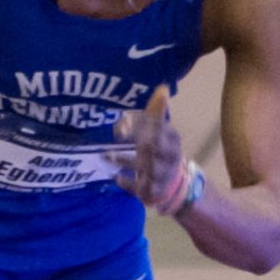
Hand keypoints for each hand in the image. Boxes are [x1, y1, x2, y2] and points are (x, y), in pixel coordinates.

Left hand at [112, 86, 185, 208]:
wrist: (172, 183)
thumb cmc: (161, 150)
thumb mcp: (161, 131)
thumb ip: (156, 111)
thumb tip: (162, 87)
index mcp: (171, 138)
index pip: (158, 127)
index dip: (140, 122)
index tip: (122, 120)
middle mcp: (169, 156)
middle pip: (155, 145)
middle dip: (137, 138)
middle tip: (117, 135)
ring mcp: (162, 175)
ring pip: (145, 167)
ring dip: (125, 160)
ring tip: (106, 155)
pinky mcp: (153, 191)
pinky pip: (140, 188)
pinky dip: (128, 183)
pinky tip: (116, 177)